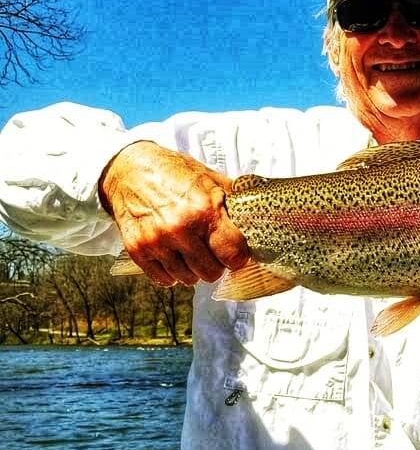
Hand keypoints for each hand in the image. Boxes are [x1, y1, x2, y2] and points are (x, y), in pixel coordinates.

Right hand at [99, 141, 248, 285]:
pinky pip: (163, 280)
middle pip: (211, 272)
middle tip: (211, 250)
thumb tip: (261, 218)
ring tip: (191, 250)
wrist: (129, 169)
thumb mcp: (211, 179)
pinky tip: (173, 256)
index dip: (238, 256)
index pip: (234, 255)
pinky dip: (171, 273)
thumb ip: (235, 202)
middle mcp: (180, 228)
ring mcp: (156, 241)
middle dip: (215, 264)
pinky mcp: (137, 249)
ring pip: (188, 279)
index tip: (235, 252)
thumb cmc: (176, 173)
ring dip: (193, 269)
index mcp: (204, 210)